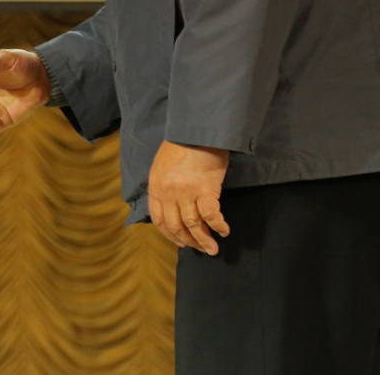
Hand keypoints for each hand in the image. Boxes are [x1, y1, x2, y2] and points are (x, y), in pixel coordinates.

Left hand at [147, 141, 230, 255]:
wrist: (198, 130)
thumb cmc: (182, 145)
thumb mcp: (162, 165)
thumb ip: (163, 185)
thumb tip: (172, 206)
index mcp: (155, 186)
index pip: (159, 219)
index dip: (170, 234)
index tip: (180, 242)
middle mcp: (168, 192)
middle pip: (175, 225)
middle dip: (188, 241)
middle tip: (199, 249)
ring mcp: (186, 192)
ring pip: (192, 224)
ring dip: (203, 240)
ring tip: (212, 249)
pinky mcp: (205, 190)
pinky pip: (211, 215)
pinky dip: (218, 226)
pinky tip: (224, 231)